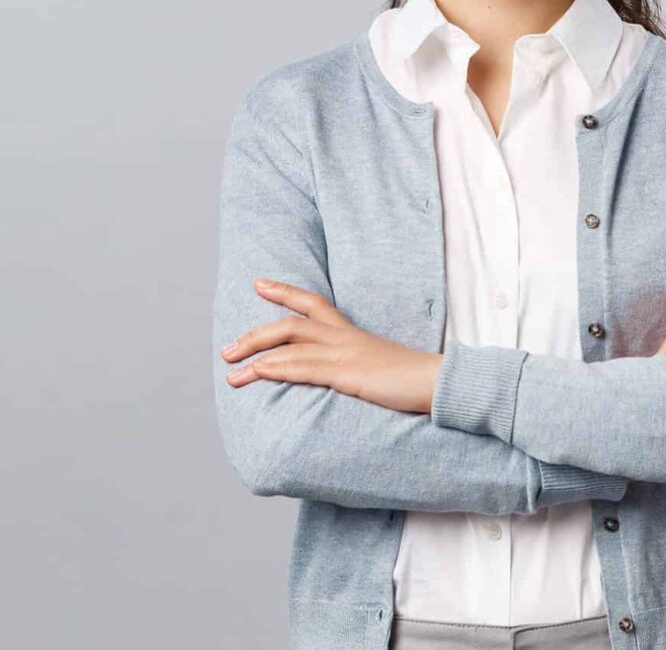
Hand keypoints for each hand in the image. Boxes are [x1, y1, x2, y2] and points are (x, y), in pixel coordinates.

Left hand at [220, 279, 442, 414]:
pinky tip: (258, 372)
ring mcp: (345, 353)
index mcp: (352, 333)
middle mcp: (344, 337)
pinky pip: (305, 367)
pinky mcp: (347, 373)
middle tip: (228, 349)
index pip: (314, 303)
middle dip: (255, 334)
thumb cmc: (412, 379)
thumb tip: (344, 376)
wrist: (437, 382)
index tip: (259, 284)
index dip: (284, 292)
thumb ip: (358, 366)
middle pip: (291, 324)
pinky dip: (277, 368)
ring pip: (291, 345)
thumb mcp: (380, 366)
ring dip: (255, 356)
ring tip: (230, 369)